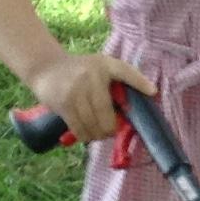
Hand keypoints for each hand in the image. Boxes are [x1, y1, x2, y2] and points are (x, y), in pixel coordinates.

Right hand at [27, 53, 155, 145]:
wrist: (46, 68)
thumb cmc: (81, 70)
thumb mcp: (102, 66)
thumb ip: (120, 79)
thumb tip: (144, 98)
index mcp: (105, 65)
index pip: (125, 72)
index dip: (140, 82)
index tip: (153, 92)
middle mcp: (91, 76)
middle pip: (106, 111)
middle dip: (111, 127)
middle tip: (111, 131)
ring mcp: (76, 91)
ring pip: (93, 122)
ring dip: (98, 134)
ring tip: (100, 134)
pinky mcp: (63, 104)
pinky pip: (78, 127)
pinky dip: (85, 135)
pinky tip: (88, 135)